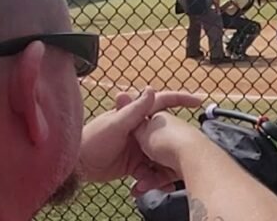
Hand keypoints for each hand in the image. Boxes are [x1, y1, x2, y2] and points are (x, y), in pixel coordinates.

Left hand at [79, 87, 203, 187]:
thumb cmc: (92, 139)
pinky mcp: (136, 164)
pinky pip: (151, 171)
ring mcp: (140, 146)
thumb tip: (151, 88)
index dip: (182, 99)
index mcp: (138, 113)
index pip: (164, 101)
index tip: (199, 100)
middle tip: (186, 156)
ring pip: (161, 155)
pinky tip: (155, 187)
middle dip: (176, 146)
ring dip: (164, 168)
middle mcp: (142, 129)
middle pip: (167, 133)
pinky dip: (154, 179)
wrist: (77, 167)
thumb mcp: (115, 124)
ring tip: (168, 180)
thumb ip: (134, 109)